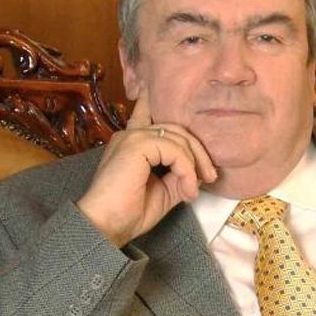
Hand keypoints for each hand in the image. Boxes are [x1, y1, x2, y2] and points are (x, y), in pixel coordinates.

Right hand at [76, 88, 216, 246]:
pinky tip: (186, 189)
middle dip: (198, 151)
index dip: (152, 100)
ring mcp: (133, 137)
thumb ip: (180, 176)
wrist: (106, 227)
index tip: (153, 88)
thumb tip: (200, 172)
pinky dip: (186, 170)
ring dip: (194, 165)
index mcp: (133, 143)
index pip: (145, 112)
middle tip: (210, 176)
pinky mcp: (136, 144)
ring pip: (179, 138)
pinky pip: (174, 150)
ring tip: (193, 189)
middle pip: (177, 129)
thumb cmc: (129, 213)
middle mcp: (132, 134)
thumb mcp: (164, 191)